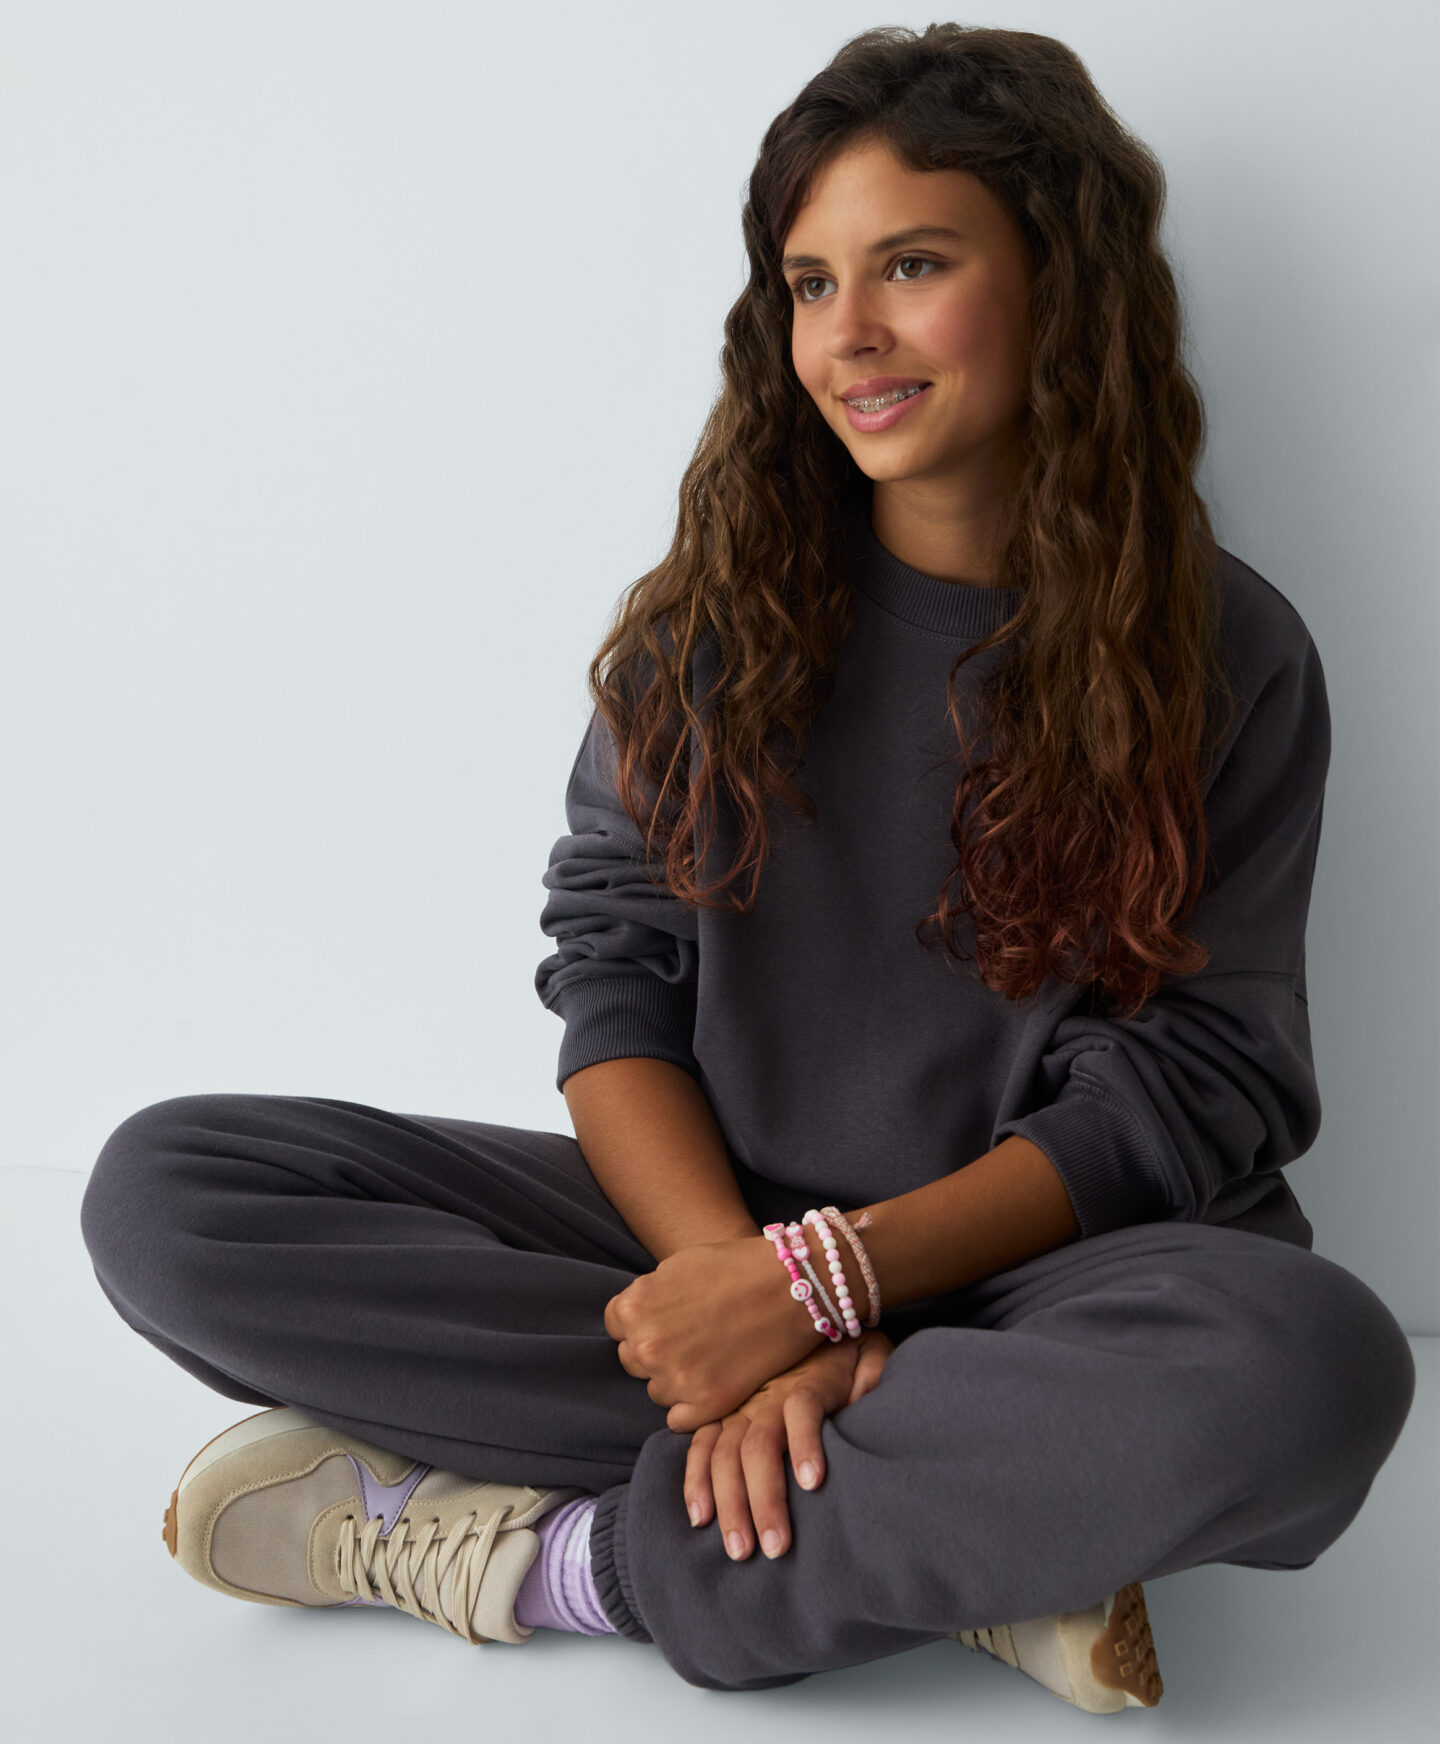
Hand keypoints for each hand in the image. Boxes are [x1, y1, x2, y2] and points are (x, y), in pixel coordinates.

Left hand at [604, 1233, 827, 1431]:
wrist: (791, 1286)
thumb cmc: (735, 1267)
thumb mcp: (675, 1266)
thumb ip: (647, 1296)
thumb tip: (632, 1319)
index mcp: (634, 1309)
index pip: (616, 1326)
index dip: (642, 1320)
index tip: (667, 1317)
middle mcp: (648, 1347)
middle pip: (633, 1359)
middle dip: (656, 1349)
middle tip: (692, 1336)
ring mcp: (677, 1379)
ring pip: (656, 1390)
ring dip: (674, 1378)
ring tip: (708, 1354)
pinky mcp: (706, 1403)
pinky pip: (677, 1419)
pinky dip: (691, 1406)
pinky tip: (713, 1380)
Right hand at [683, 1328, 894, 1560]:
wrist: (804, 1318)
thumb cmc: (843, 1351)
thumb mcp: (869, 1350)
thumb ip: (875, 1371)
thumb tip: (865, 1399)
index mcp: (809, 1380)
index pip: (803, 1408)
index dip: (807, 1442)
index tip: (814, 1482)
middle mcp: (768, 1395)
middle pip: (759, 1445)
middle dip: (764, 1499)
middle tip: (776, 1548)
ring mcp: (739, 1406)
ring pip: (725, 1454)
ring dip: (730, 1502)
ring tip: (741, 1549)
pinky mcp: (721, 1414)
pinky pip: (700, 1445)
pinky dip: (695, 1479)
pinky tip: (701, 1516)